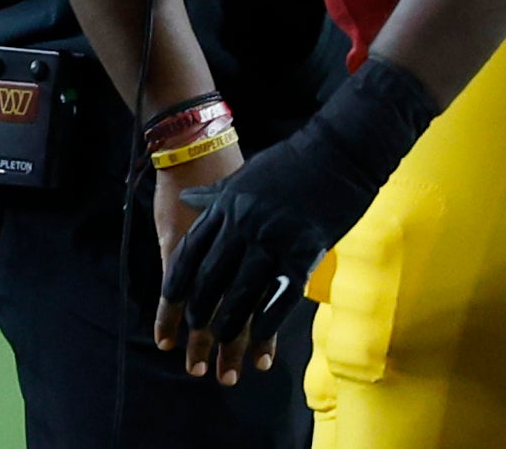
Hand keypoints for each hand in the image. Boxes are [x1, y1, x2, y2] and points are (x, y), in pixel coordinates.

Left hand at [155, 58, 434, 386]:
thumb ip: (215, 195)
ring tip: (222, 352)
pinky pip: (279, 295)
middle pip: (211, 279)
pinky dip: (267, 322)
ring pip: (242, 294)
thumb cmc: (290, 164)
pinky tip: (259, 342)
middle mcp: (242, 226)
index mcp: (225, 207)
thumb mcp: (244, 176)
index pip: (189, 254)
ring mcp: (273, 240)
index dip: (177, 287)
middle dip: (199, 314)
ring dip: (230, 327)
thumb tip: (189, 199)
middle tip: (194, 342)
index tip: (169, 311)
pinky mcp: (304, 252)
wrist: (337, 153)